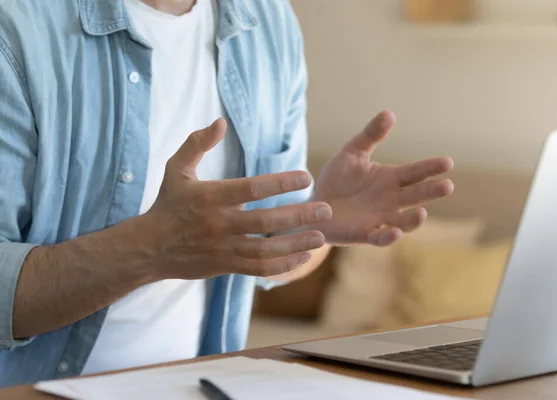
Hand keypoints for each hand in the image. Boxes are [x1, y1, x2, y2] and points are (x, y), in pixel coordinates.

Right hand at [141, 118, 331, 278]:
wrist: (148, 248)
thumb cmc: (167, 205)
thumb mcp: (176, 169)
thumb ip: (197, 144)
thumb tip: (220, 121)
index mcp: (210, 197)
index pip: (252, 188)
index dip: (281, 183)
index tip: (306, 177)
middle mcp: (219, 224)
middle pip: (266, 222)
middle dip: (299, 215)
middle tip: (326, 210)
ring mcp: (224, 248)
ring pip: (266, 250)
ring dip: (296, 244)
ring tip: (321, 237)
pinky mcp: (225, 266)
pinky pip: (258, 269)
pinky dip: (282, 266)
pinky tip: (302, 257)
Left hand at [311, 110, 453, 245]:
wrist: (315, 205)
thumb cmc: (338, 179)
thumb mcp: (352, 153)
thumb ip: (370, 135)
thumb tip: (389, 112)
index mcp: (390, 179)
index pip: (415, 173)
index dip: (431, 168)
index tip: (448, 162)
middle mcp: (391, 200)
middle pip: (416, 196)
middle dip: (431, 191)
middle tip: (448, 186)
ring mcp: (379, 219)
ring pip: (403, 220)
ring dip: (414, 219)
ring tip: (423, 213)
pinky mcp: (364, 234)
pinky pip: (379, 237)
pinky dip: (388, 237)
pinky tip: (395, 233)